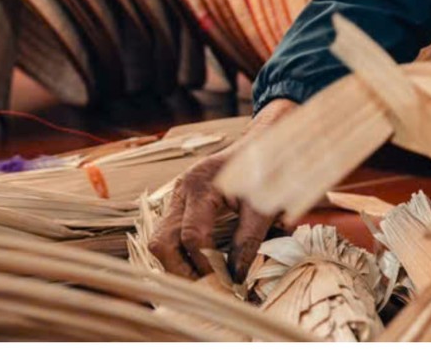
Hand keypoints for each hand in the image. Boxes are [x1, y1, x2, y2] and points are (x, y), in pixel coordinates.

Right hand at [148, 99, 294, 280]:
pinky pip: (169, 235)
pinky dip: (180, 254)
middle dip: (181, 271)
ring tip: (205, 280)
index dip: (206, 264)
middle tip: (208, 287)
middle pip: (162, 242)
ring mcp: (177, 196)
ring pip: (160, 241)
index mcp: (201, 184)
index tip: (227, 283)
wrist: (268, 143)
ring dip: (178, 265)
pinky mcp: (181, 203)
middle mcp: (181, 190)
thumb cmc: (270, 169)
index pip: (192, 236)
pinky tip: (201, 264)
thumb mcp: (264, 204)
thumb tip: (235, 278)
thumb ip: (248, 240)